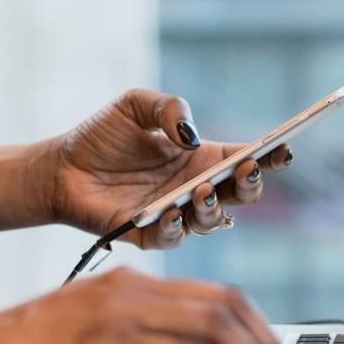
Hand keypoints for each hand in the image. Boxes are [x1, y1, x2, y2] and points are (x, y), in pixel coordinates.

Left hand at [44, 89, 292, 248]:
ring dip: (213, 207)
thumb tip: (191, 135)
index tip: (283, 148)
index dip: (270, 156)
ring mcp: (176, 214)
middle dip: (252, 184)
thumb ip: (168, 108)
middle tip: (247, 169)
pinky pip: (172, 238)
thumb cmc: (101, 136)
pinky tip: (171, 211)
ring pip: (213, 221)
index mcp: (202, 158)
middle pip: (241, 195)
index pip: (246, 159)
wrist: (59, 167)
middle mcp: (196, 188)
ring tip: (202, 190)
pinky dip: (176, 227)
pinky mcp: (148, 234)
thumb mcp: (135, 105)